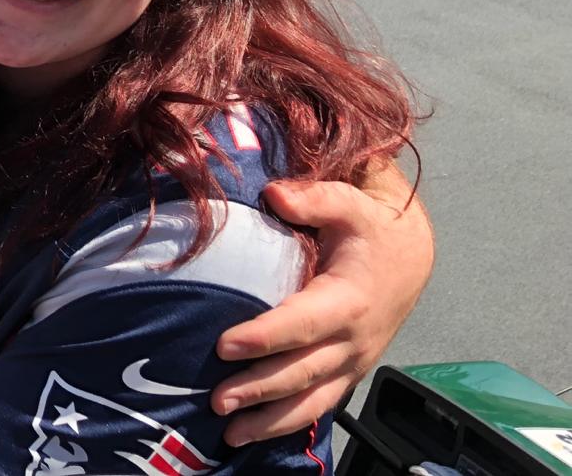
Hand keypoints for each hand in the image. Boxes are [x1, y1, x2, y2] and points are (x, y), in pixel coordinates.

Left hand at [210, 177, 430, 444]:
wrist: (411, 257)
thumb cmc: (372, 228)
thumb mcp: (350, 202)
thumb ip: (314, 198)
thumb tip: (276, 194)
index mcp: (349, 300)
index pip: (301, 323)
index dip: (264, 336)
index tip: (225, 344)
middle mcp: (353, 340)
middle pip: (302, 371)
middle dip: (258, 388)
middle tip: (217, 400)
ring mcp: (352, 361)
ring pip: (312, 400)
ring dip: (270, 420)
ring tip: (229, 434)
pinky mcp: (348, 371)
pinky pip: (320, 404)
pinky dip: (289, 423)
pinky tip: (256, 433)